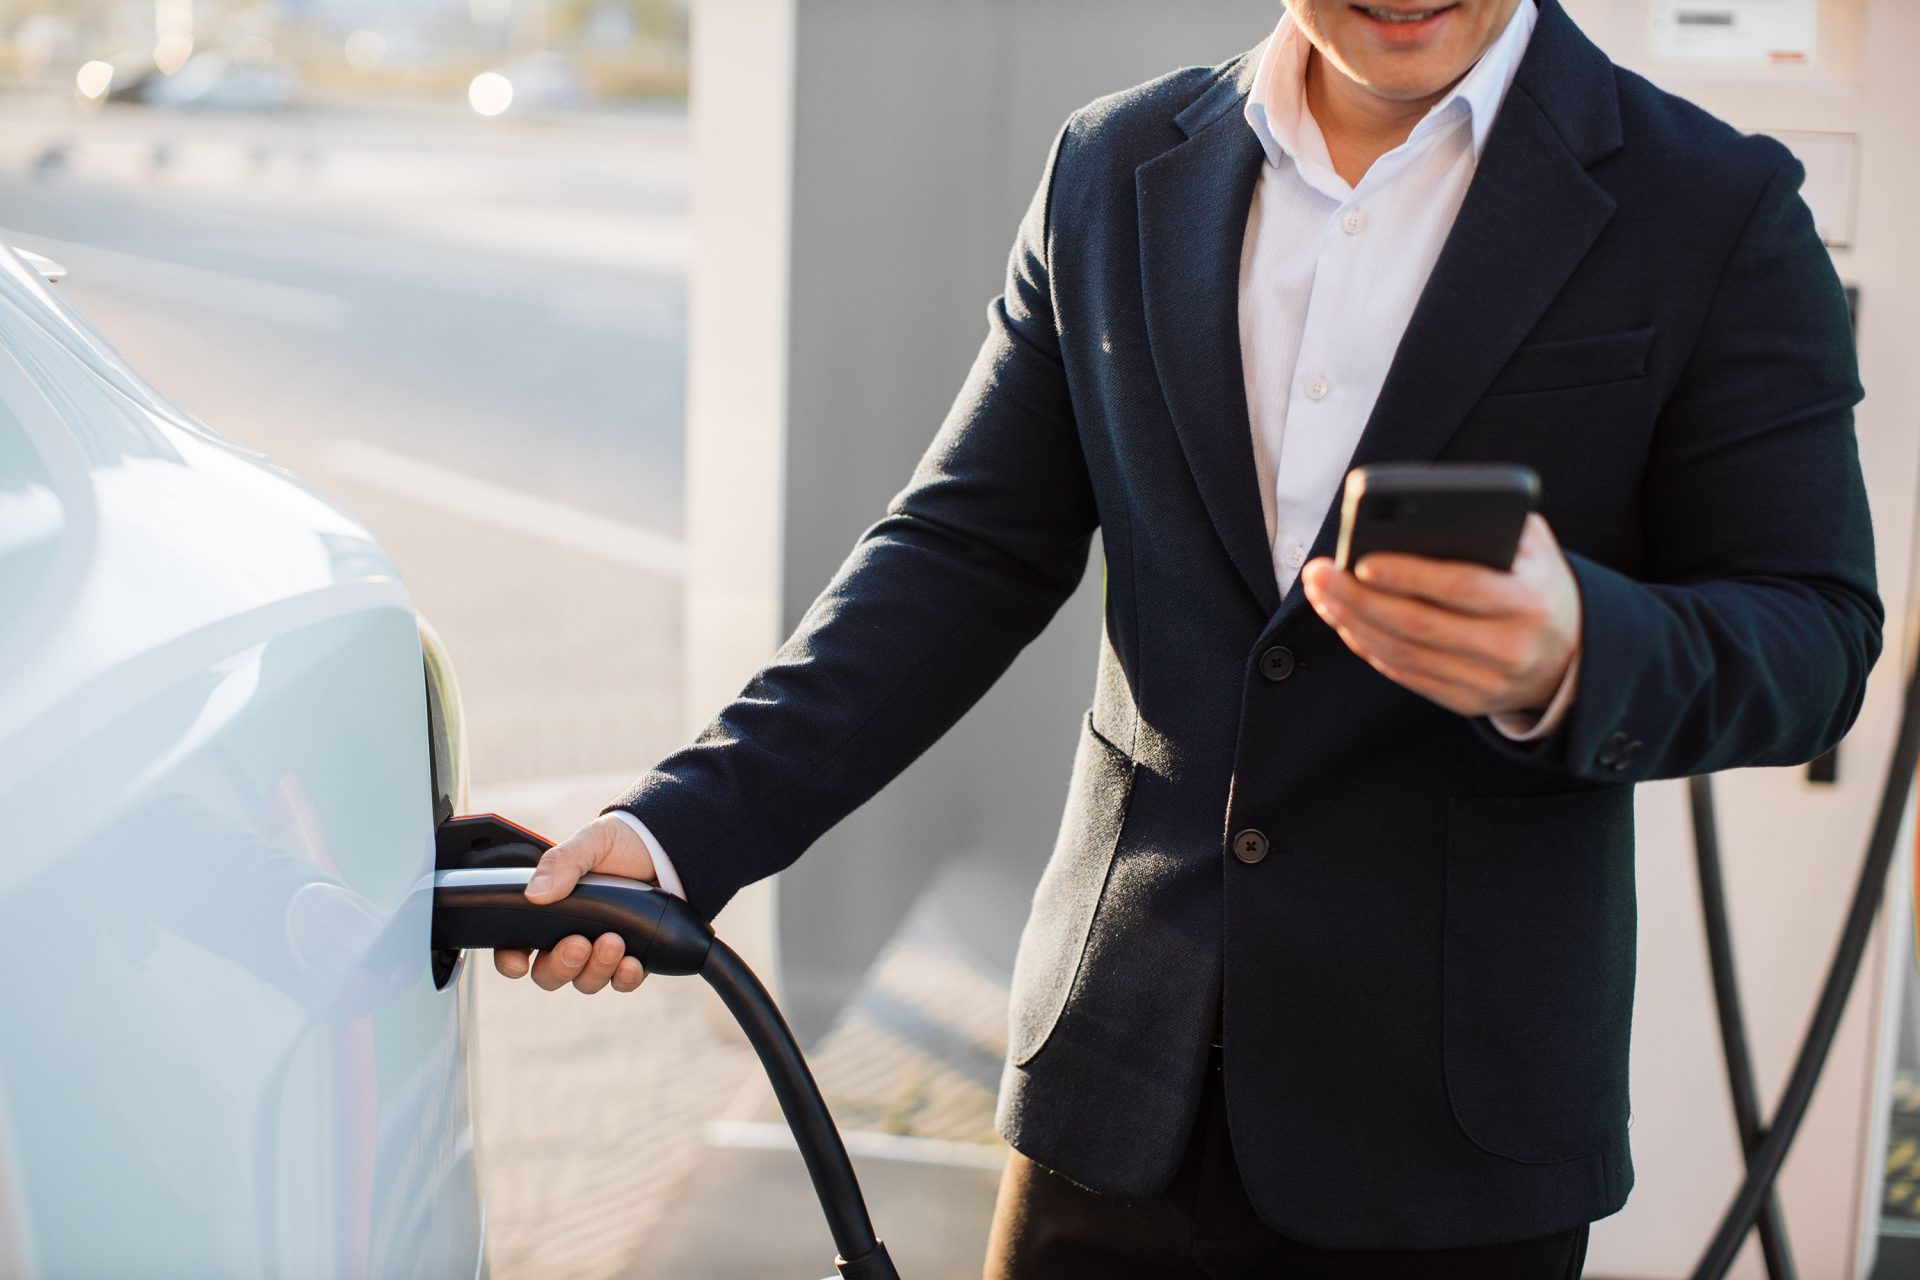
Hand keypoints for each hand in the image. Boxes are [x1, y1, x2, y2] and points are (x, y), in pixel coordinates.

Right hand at [492, 813, 658, 993]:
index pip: (515, 945)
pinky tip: (632, 963)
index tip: (519, 962)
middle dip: (560, 966)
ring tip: (613, 941)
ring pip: (585, 981)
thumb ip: (562, 862)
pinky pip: (622, 982)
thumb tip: (535, 893)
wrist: (671, 849)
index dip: (510, 959)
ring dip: (596, 969)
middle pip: (549, 974)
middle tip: (578, 944)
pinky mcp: (633, 958)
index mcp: (549, 910)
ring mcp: (600, 951)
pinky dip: (624, 978)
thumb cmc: (622, 844)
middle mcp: (569, 937)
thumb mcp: (592, 842)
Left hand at [1300, 513, 1580, 718]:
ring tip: (1321, 592)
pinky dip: (1368, 647)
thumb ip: (1493, 523)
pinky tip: (1344, 621)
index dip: (1408, 575)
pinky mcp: (1468, 702)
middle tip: (1319, 573)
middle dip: (1359, 599)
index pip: (1460, 587)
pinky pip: (1406, 675)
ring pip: (1404, 654)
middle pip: (1419, 625)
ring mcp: (1488, 682)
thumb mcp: (1535, 548)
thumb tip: (1423, 509)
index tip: (1361, 560)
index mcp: (1529, 602)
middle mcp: (1510, 648)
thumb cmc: (1538, 583)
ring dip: (1352, 623)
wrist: (1575, 653)